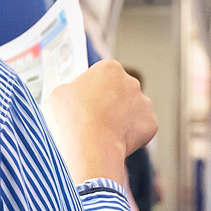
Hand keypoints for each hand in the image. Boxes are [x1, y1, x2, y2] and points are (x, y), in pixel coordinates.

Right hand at [46, 60, 157, 183]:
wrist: (92, 142)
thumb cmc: (74, 116)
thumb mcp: (60, 94)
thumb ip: (71, 89)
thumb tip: (73, 94)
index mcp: (110, 68)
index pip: (104, 75)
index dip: (95, 89)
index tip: (89, 100)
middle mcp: (131, 81)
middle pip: (121, 91)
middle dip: (112, 102)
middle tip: (98, 117)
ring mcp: (144, 102)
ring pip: (133, 110)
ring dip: (123, 118)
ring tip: (106, 131)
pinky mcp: (151, 122)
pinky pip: (140, 128)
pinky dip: (131, 134)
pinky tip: (117, 140)